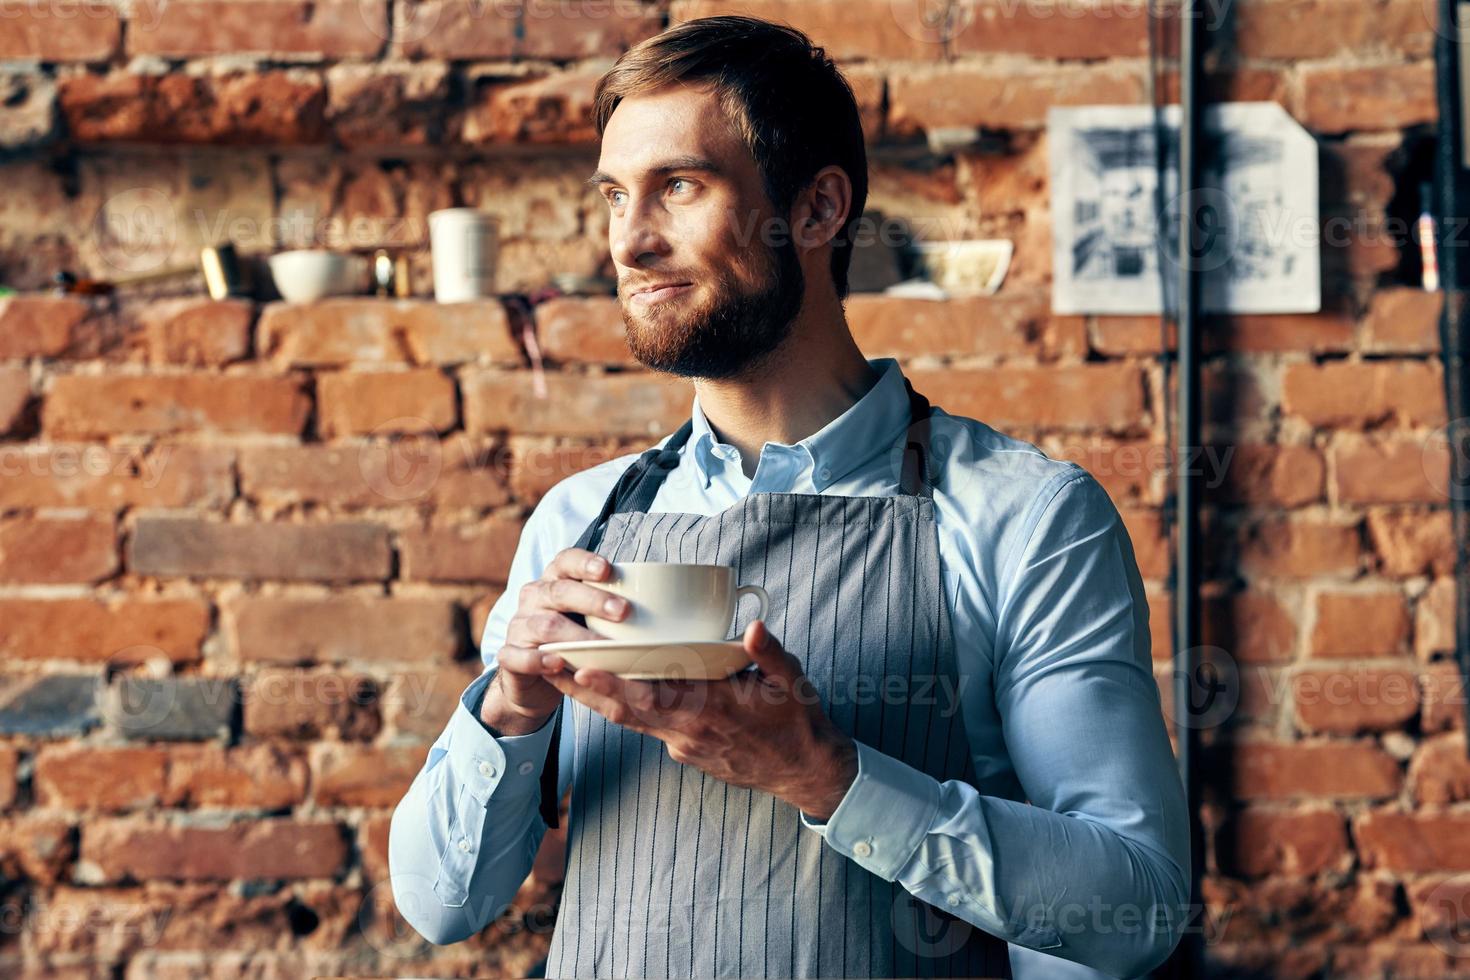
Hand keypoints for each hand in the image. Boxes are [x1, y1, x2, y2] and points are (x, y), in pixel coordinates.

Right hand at [487, 547, 629, 730]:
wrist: (533, 679)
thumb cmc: (572, 640)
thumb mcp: (591, 619)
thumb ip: (614, 606)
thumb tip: (667, 599)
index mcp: (554, 582)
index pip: (565, 561)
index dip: (585, 562)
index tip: (609, 569)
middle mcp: (534, 598)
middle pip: (559, 592)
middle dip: (592, 600)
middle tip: (623, 612)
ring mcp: (519, 626)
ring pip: (544, 625)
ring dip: (575, 634)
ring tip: (601, 644)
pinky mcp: (509, 656)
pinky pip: (518, 655)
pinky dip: (538, 660)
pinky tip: (558, 662)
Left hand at [543, 619, 858, 819]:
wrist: (805, 772)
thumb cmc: (798, 721)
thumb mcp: (792, 682)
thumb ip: (769, 653)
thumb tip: (752, 627)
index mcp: (712, 710)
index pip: (652, 697)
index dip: (613, 684)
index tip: (581, 666)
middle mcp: (689, 731)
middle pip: (625, 711)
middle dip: (584, 688)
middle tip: (548, 662)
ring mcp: (684, 745)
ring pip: (630, 721)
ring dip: (594, 699)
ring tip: (561, 671)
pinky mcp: (685, 752)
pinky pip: (646, 727)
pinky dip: (621, 709)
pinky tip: (604, 689)